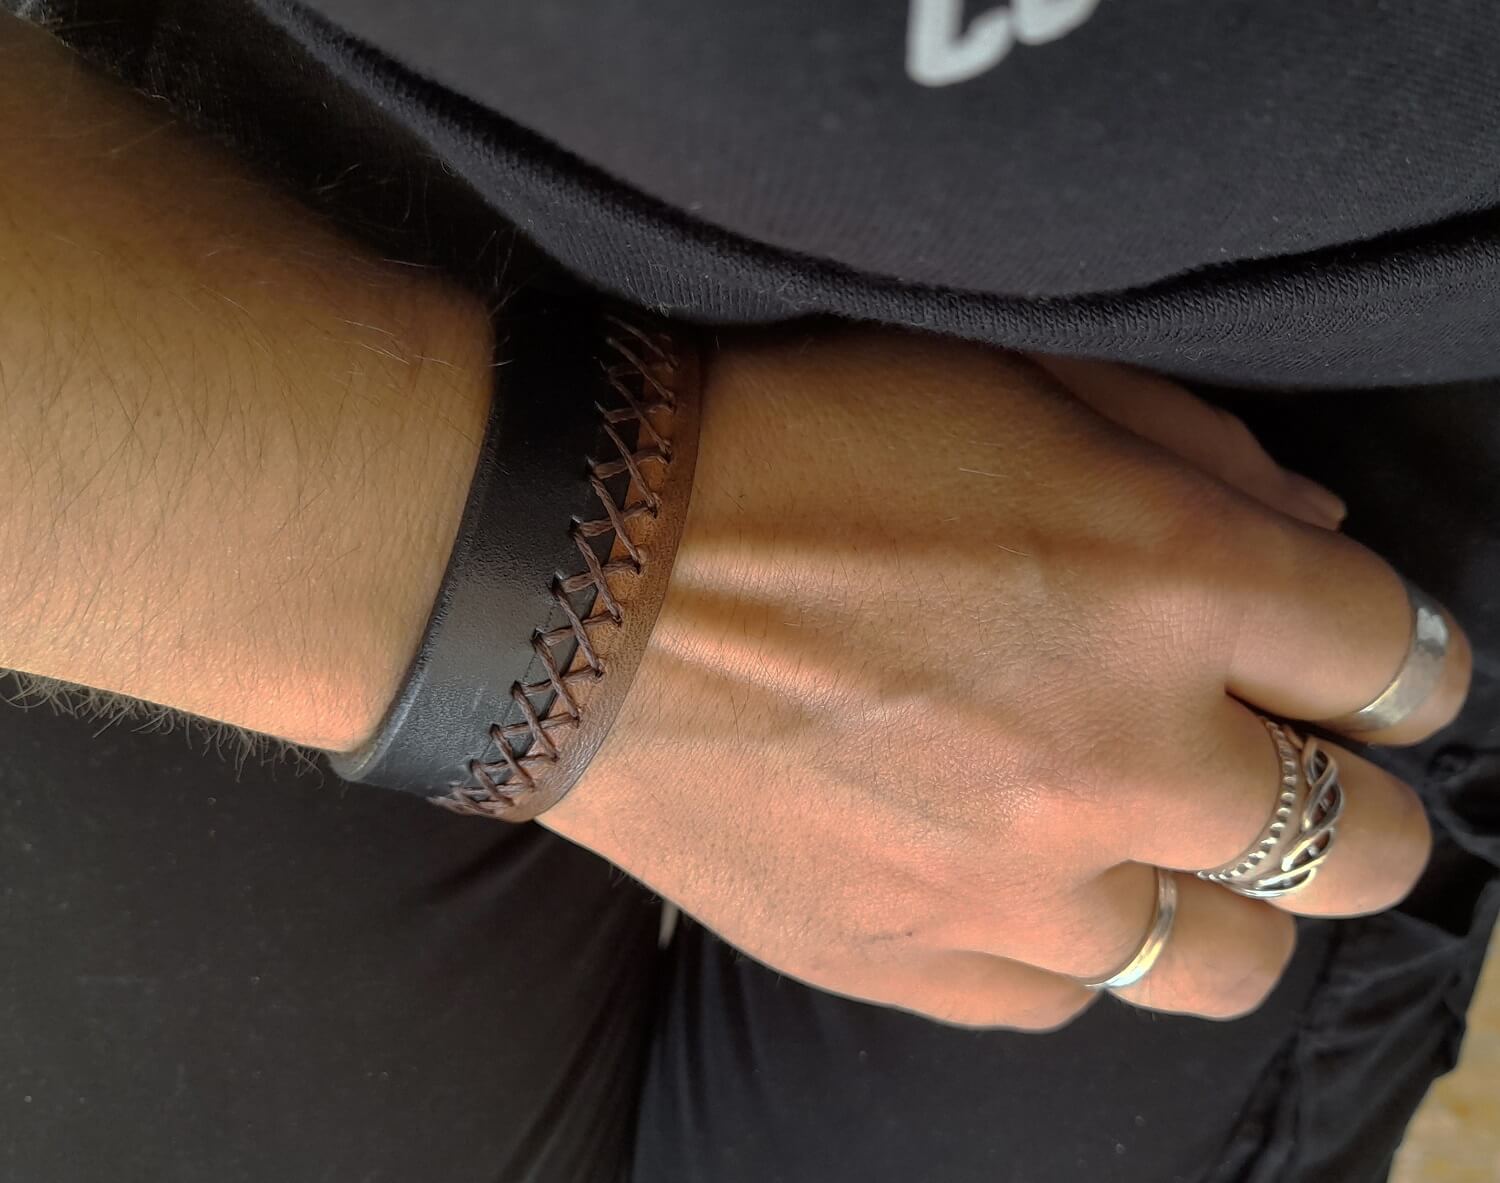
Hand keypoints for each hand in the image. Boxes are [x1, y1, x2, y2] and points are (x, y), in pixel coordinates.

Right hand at [544, 327, 1470, 1026]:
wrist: (574, 580)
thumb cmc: (787, 449)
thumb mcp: (1003, 381)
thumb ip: (1191, 449)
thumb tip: (1311, 535)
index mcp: (1168, 584)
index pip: (1400, 662)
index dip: (1408, 667)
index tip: (1371, 673)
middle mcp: (1123, 757)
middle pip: (1366, 849)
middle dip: (1356, 803)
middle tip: (1286, 765)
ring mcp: (1020, 886)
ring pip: (1230, 959)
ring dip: (1221, 896)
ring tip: (1149, 841)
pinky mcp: (917, 964)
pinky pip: (1064, 995)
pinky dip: (1064, 938)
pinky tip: (1005, 872)